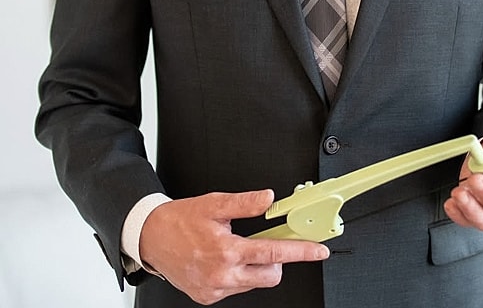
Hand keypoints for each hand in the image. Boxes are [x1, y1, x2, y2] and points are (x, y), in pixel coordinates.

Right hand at [139, 189, 329, 304]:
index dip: (300, 252)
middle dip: (276, 260)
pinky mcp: (207, 297)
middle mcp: (222, 275)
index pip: (273, 252)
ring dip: (255, 266)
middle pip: (270, 275)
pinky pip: (236, 288)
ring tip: (236, 246)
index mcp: (226, 250)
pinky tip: (223, 259)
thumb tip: (269, 198)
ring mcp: (214, 289)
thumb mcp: (214, 204)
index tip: (318, 251)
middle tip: (266, 241)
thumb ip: (245, 203)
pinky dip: (238, 274)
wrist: (152, 237)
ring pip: (253, 282)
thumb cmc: (181, 219)